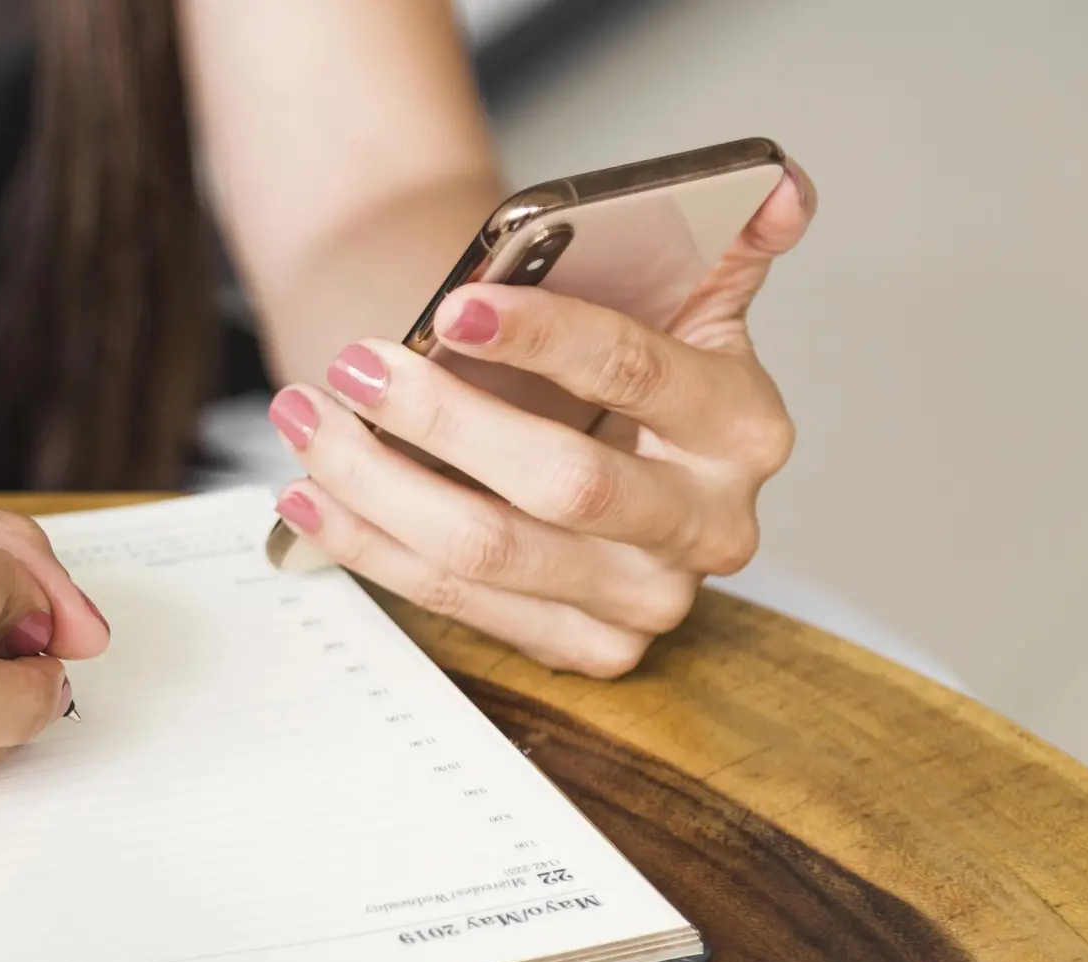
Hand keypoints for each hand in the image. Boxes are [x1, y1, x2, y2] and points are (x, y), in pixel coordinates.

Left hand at [266, 160, 816, 676]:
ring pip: (491, 551)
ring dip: (379, 486)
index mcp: (742, 426)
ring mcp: (648, 598)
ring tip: (307, 420)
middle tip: (354, 366)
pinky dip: (372, 547)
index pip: (636, 373)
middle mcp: (709, 525)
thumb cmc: (616, 368)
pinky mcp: (589, 648)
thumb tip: (779, 187)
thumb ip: (721, 236)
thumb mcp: (680, 296)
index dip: (543, 338)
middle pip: (562, 481)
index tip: (452, 306)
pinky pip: (457, 603)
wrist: (598, 451)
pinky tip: (313, 498)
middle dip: (443, 419)